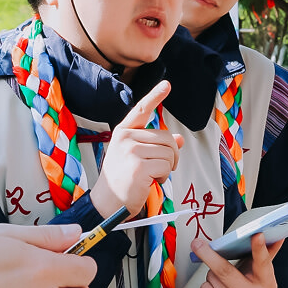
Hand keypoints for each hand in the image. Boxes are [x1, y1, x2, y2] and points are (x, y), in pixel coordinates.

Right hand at [89, 80, 183, 215]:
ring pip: (169, 152)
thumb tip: (179, 140)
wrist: (107, 203)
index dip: (155, 96)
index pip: (141, 109)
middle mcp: (125, 138)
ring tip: (152, 176)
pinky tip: (150, 182)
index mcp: (123, 132)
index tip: (166, 84)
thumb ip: (155, 145)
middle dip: (171, 155)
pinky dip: (163, 176)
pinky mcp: (139, 166)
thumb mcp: (136, 157)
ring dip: (167, 168)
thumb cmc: (122, 180)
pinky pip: (166, 165)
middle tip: (160, 168)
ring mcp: (131, 151)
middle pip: (166, 137)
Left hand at [192, 233, 282, 287]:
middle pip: (226, 271)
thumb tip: (276, 236)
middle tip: (197, 244)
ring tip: (221, 282)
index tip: (257, 234)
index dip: (260, 249)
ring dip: (211, 275)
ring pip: (213, 278)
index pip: (263, 263)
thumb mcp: (257, 276)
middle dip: (209, 255)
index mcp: (267, 284)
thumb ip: (264, 256)